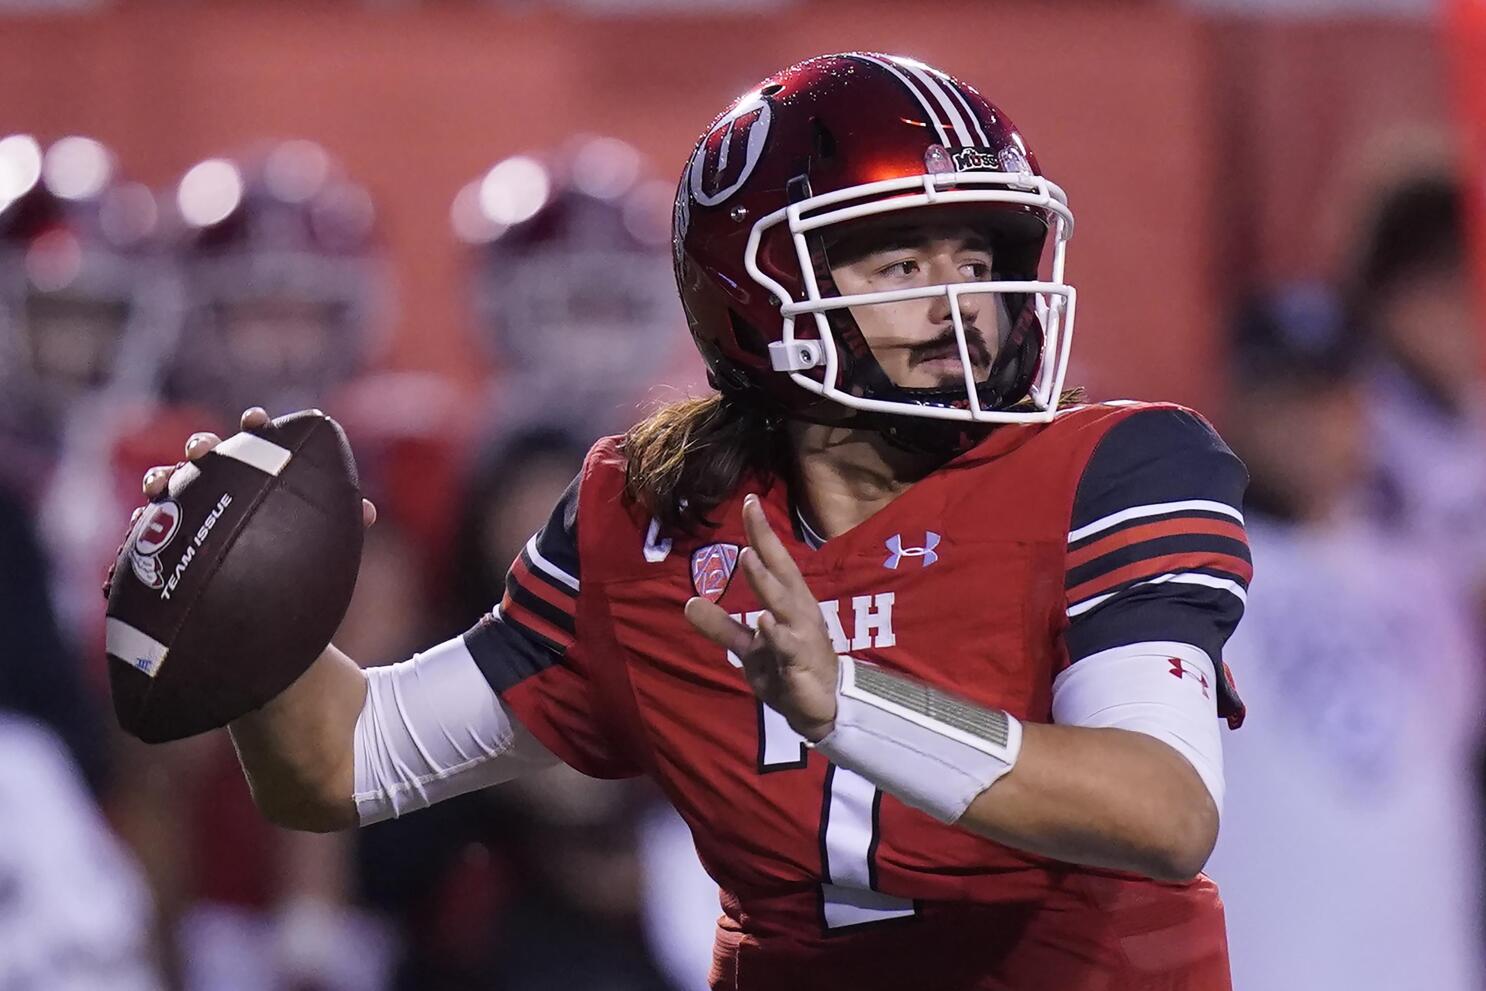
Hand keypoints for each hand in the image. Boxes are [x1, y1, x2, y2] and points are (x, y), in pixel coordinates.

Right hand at [102, 407, 377, 600]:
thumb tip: (368, 511)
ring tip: (159, 484)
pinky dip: (140, 527)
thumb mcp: (318, 544)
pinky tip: (138, 530)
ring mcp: (190, 513)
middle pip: (206, 457)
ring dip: (162, 478)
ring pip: (170, 487)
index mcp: (258, 480)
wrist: (262, 610)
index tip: (256, 421)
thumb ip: (342, 524)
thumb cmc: (292, 562)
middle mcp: (220, 489)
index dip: (255, 427)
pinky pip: (146, 533)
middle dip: (201, 446)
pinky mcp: (166, 543)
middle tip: (201, 450)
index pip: (257, 444)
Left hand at [684, 494, 838, 740]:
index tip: (749, 501)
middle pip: (781, 571)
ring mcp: (801, 635)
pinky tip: (763, 620)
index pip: (775, 561)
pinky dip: (775, 633)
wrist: (821, 708)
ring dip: (765, 581)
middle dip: (766, 541)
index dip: (762, 532)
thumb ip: (721, 626)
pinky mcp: (801, 662)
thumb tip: (689, 603)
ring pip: (781, 604)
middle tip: (750, 510)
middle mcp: (798, 611)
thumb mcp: (748, 647)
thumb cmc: (788, 668)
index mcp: (789, 602)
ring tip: (748, 557)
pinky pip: (787, 645)